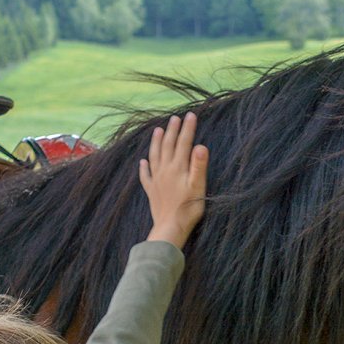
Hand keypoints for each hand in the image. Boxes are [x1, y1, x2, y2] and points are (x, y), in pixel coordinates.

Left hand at [139, 112, 208, 248]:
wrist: (170, 227)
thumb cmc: (188, 208)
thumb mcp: (198, 186)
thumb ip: (199, 165)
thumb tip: (201, 146)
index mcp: (178, 167)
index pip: (184, 143)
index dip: (188, 128)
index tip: (190, 115)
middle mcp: (165, 170)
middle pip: (168, 145)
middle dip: (172, 130)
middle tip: (175, 118)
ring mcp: (156, 180)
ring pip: (154, 156)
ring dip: (156, 142)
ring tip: (157, 130)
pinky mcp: (151, 191)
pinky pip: (145, 175)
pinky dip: (143, 167)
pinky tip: (142, 162)